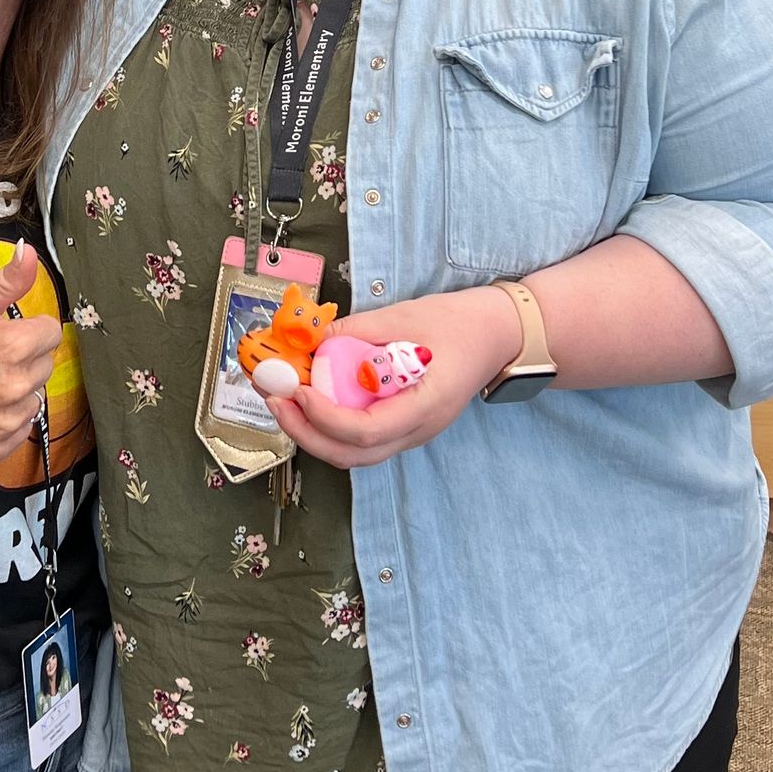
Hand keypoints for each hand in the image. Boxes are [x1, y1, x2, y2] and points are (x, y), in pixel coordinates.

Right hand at [0, 241, 61, 464]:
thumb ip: (6, 281)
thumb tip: (28, 253)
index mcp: (14, 346)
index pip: (51, 331)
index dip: (29, 328)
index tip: (7, 333)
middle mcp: (17, 384)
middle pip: (46, 363)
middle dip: (24, 358)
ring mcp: (9, 418)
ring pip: (35, 395)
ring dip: (17, 388)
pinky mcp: (0, 444)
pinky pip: (21, 426)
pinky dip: (6, 418)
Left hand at [264, 285, 522, 472]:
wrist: (498, 334)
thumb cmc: (460, 323)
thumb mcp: (407, 315)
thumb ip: (358, 330)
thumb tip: (311, 339)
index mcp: (426, 406)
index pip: (366, 431)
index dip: (325, 416)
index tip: (298, 387)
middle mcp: (418, 430)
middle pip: (353, 455)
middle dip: (305, 432)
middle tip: (274, 399)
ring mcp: (411, 433)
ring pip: (354, 454)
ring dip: (313, 432)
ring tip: (284, 400)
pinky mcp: (403, 425)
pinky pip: (361, 439)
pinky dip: (330, 425)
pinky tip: (311, 399)